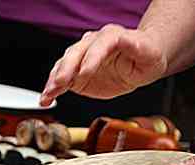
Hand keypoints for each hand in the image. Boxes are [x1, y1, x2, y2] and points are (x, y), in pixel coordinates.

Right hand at [39, 24, 166, 106]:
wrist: (140, 61)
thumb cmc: (146, 55)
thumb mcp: (148, 53)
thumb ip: (137, 48)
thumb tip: (131, 42)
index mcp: (112, 36)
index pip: (99, 44)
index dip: (91, 58)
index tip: (84, 73)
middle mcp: (93, 43)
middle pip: (76, 53)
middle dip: (66, 69)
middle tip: (61, 83)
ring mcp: (83, 57)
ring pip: (64, 65)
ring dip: (55, 80)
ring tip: (48, 94)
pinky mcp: (77, 73)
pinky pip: (62, 79)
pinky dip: (52, 89)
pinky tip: (46, 98)